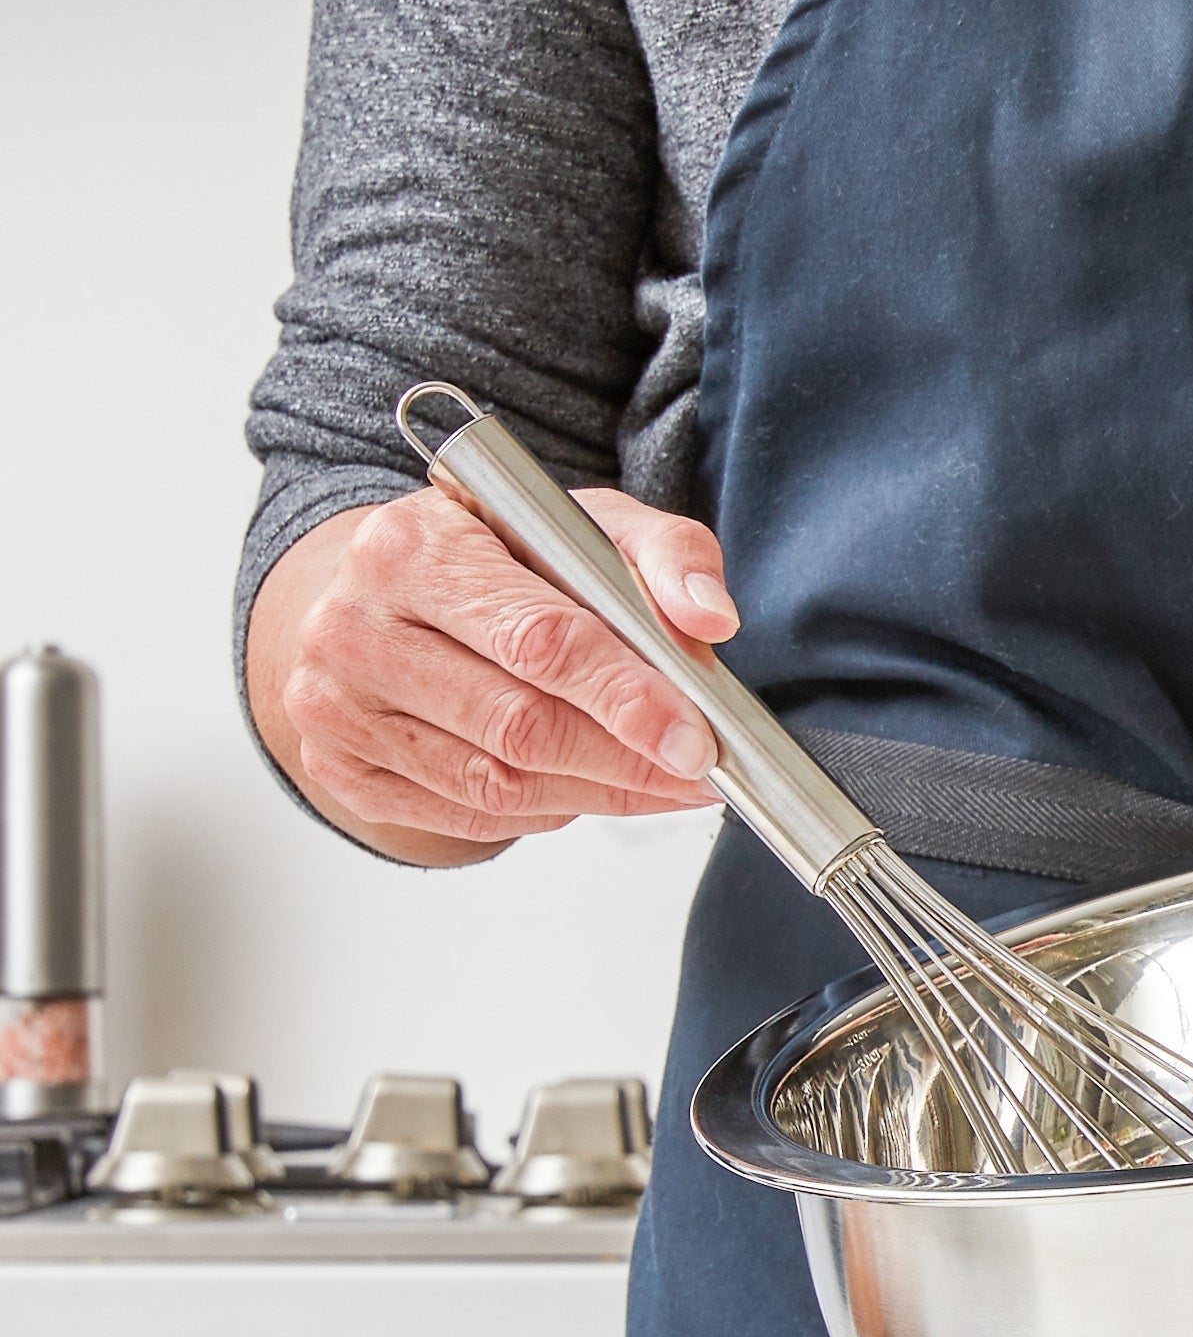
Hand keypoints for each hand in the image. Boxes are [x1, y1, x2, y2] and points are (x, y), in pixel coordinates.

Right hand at [248, 485, 739, 865]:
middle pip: (518, 725)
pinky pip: (470, 815)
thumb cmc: (492, 555)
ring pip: (496, 785)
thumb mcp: (583, 522)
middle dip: (626, 759)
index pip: (537, 639)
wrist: (380, 591)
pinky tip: (592, 786)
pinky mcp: (343, 768)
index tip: (697, 737)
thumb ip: (665, 553)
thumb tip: (711, 618)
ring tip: (662, 782)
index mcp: (414, 547)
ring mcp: (337, 707)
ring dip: (598, 794)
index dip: (626, 697)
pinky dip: (549, 809)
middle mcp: (355, 627)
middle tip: (698, 771)